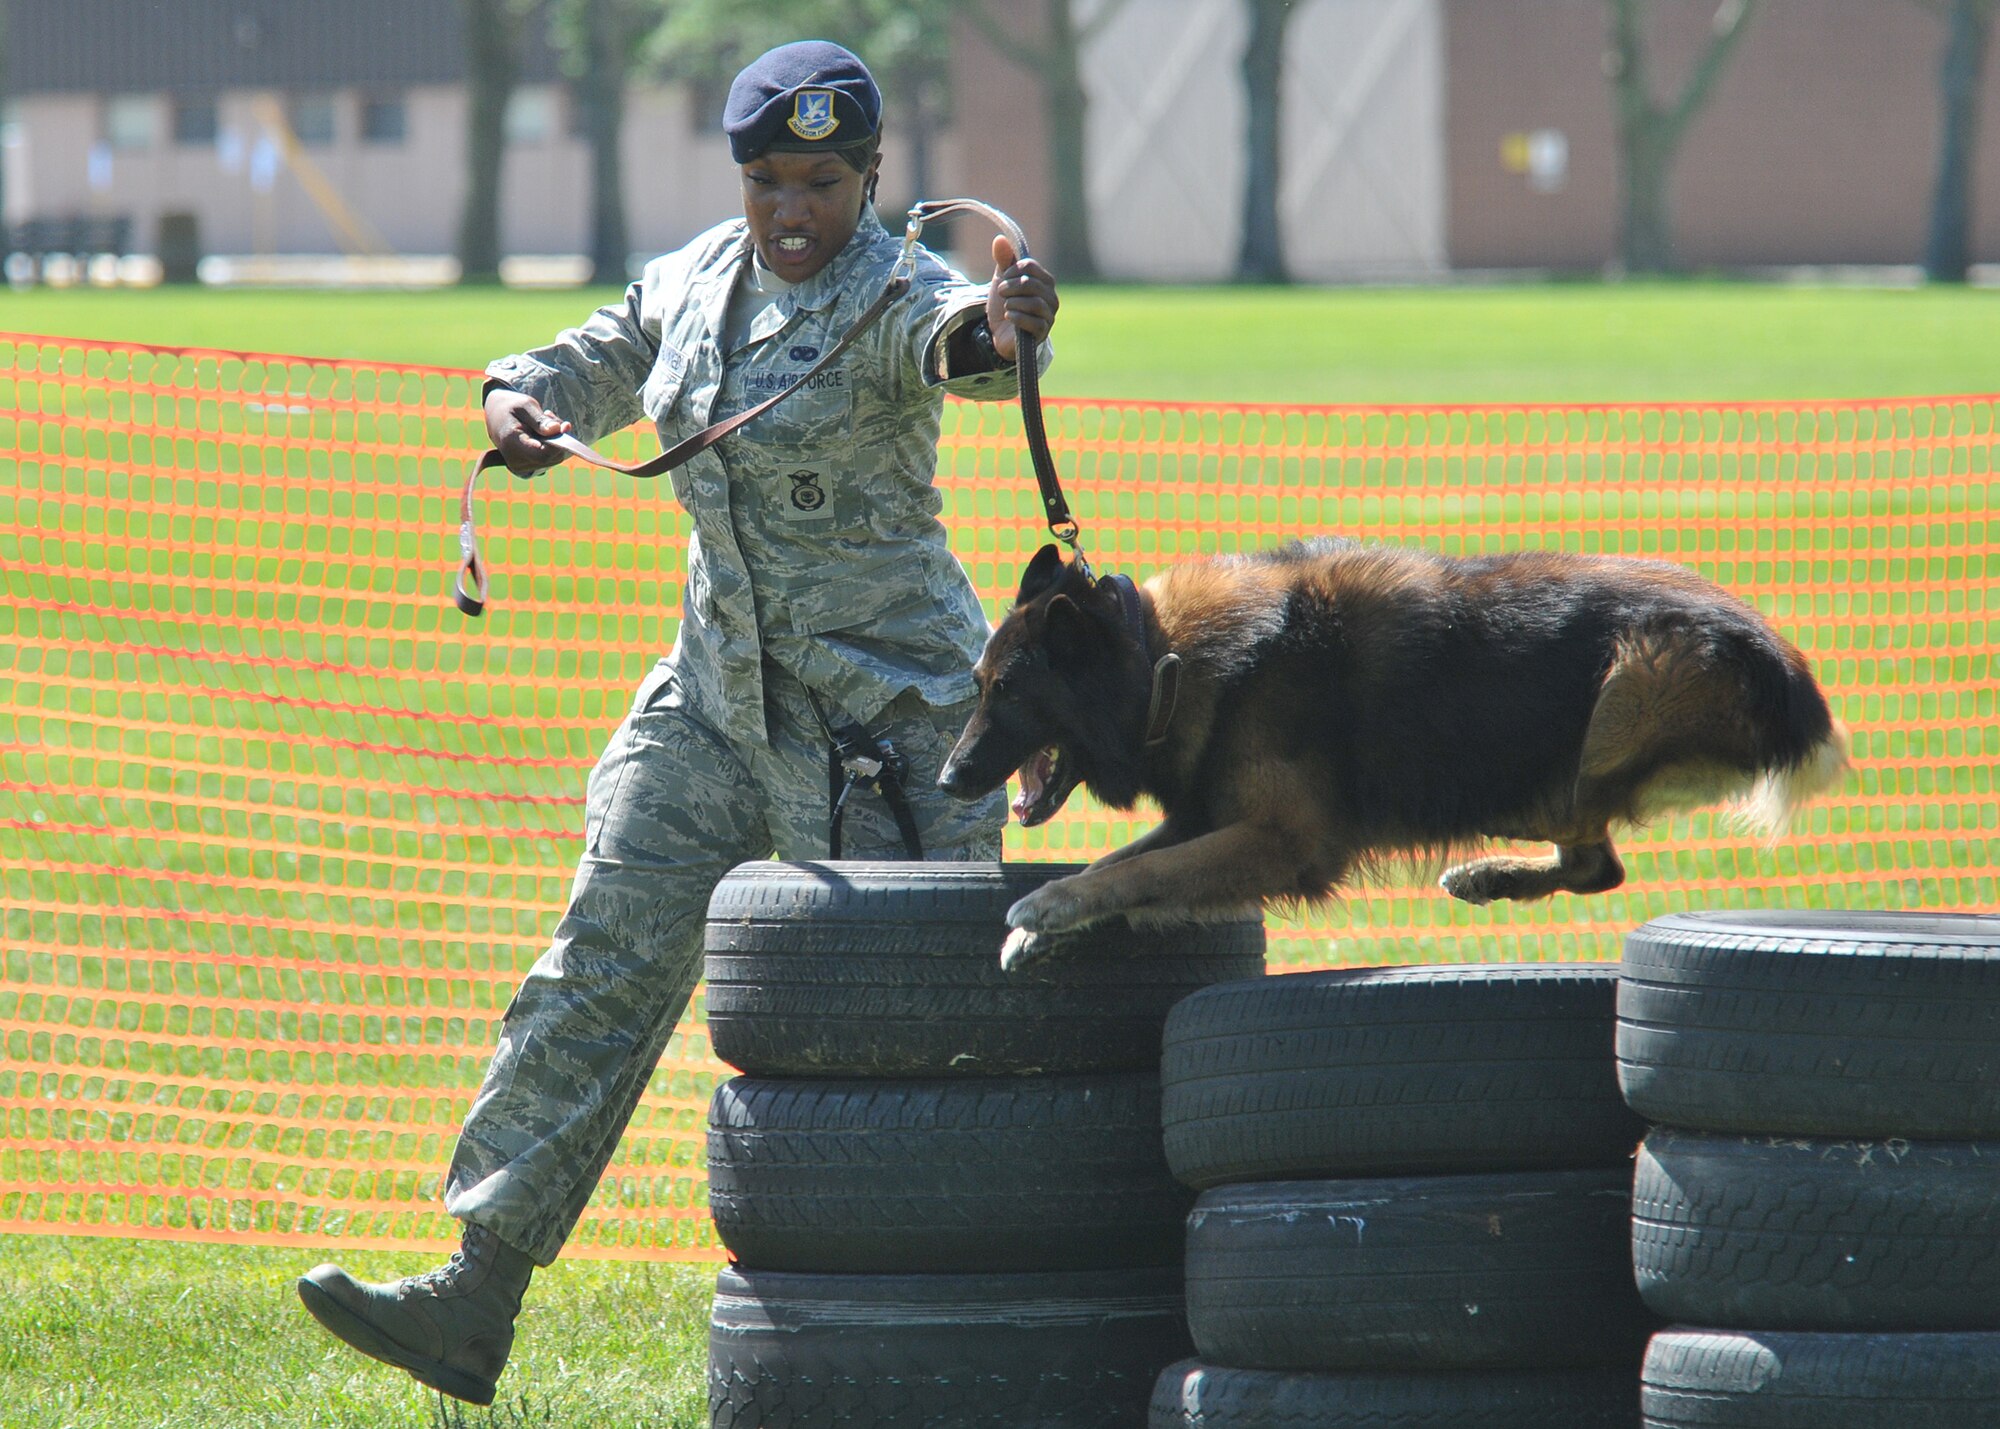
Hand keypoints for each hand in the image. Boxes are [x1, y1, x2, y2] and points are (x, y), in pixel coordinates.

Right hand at [484, 387, 573, 474]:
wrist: (495, 414)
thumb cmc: (510, 406)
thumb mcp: (525, 405)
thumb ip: (540, 419)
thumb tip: (557, 430)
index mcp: (511, 442)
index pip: (543, 454)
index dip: (559, 443)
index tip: (565, 426)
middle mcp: (514, 460)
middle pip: (551, 457)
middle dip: (558, 438)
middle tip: (551, 416)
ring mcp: (519, 467)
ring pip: (553, 459)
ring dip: (556, 441)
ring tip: (544, 423)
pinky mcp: (525, 469)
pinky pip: (548, 460)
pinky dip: (551, 447)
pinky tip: (543, 434)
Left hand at [984, 234, 1057, 363]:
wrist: (1001, 332)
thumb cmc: (1007, 304)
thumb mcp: (1003, 280)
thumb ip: (1003, 260)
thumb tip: (1000, 238)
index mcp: (1045, 281)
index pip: (1030, 266)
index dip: (1012, 270)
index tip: (1003, 279)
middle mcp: (1051, 297)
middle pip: (1031, 284)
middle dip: (1010, 287)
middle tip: (1001, 293)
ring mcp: (1049, 315)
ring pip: (1034, 303)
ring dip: (1013, 302)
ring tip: (1006, 306)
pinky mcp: (1043, 332)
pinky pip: (1033, 322)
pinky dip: (1016, 317)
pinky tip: (1008, 316)